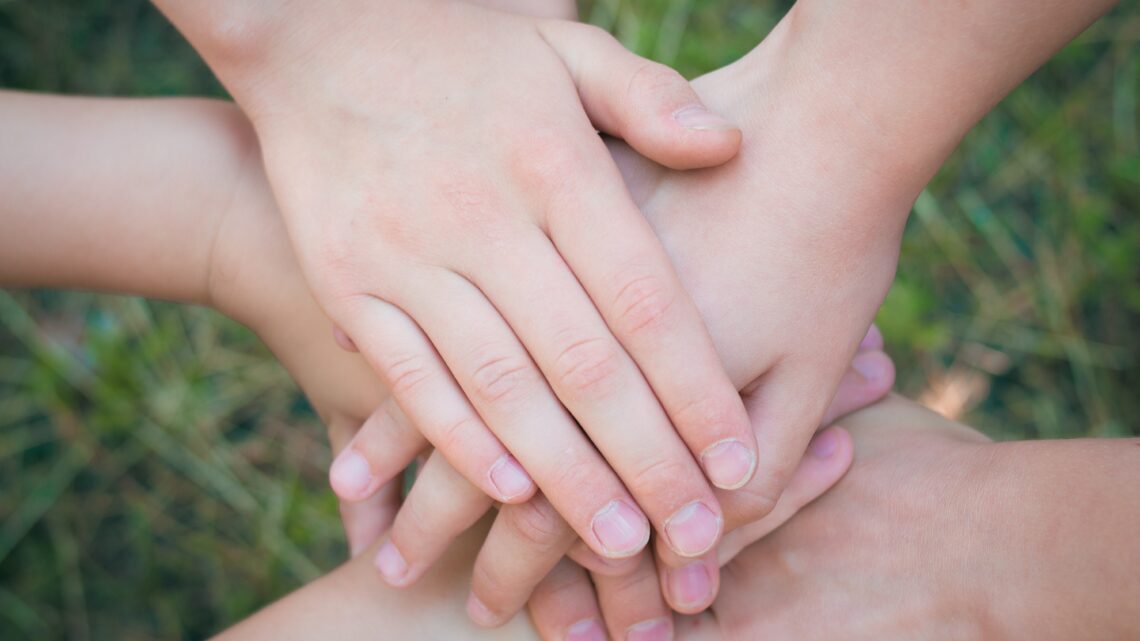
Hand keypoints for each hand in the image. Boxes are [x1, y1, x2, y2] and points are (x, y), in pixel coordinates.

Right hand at [351, 16, 914, 617]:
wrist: (311, 31)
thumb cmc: (461, 47)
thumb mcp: (564, 48)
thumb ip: (650, 99)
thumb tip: (729, 147)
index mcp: (555, 166)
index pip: (645, 301)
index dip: (696, 391)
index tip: (740, 465)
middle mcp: (486, 218)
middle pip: (584, 363)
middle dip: (647, 461)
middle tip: (696, 537)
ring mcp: (409, 255)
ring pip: (501, 386)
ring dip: (564, 476)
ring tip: (618, 544)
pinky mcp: (348, 282)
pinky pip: (410, 376)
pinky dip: (458, 438)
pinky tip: (506, 492)